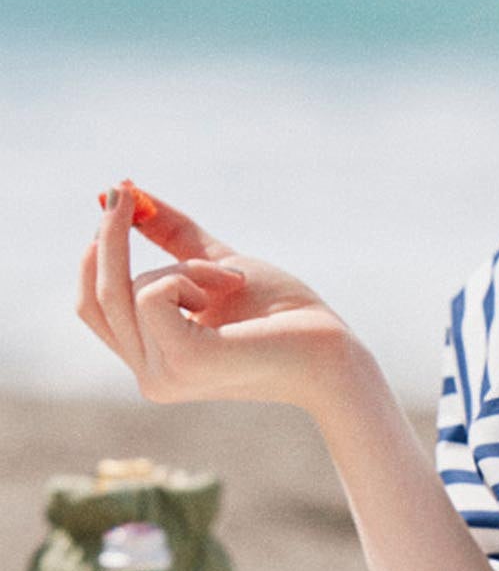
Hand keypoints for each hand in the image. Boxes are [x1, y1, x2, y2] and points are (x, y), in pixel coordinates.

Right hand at [77, 181, 360, 413]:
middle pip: (97, 297)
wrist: (332, 349)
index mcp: (154, 359)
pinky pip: (154, 292)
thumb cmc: (284, 314)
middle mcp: (151, 377)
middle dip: (109, 238)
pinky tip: (231, 289)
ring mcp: (164, 376)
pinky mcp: (185, 363)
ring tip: (234, 282)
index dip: (95, 255)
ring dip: (186, 266)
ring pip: (129, 289)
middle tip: (124, 192)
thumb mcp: (216, 263)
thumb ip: (173, 237)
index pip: (94, 307)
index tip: (115, 200)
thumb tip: (126, 193)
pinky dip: (192, 275)